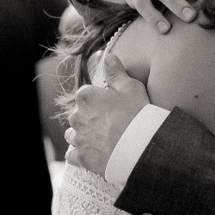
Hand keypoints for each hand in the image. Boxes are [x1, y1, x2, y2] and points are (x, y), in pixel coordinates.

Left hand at [65, 54, 150, 175]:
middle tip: (110, 125)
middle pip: (78, 115)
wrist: (142, 148)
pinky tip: (91, 154)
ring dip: (83, 136)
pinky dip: (79, 155)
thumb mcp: (132, 88)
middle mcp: (76, 116)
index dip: (99, 101)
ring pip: (73, 135)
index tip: (111, 107)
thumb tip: (107, 56)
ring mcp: (78, 138)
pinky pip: (72, 156)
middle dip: (89, 119)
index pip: (85, 95)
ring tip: (101, 140)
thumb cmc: (139, 115)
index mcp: (86, 96)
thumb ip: (116, 73)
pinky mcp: (81, 157)